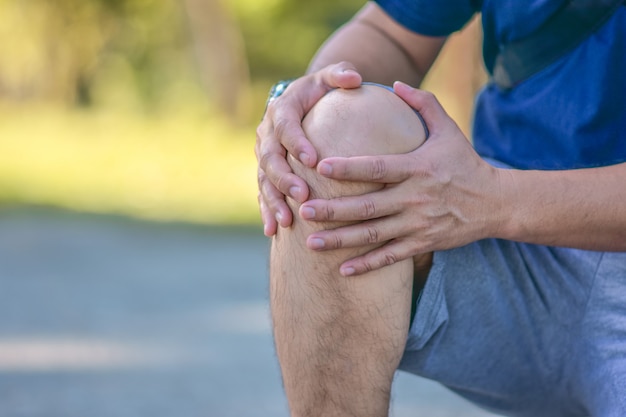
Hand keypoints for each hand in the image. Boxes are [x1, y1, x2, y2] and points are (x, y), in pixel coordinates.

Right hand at [256, 62, 362, 235]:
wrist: (301, 103)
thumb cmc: (321, 92)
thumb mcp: (330, 78)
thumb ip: (341, 75)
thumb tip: (355, 78)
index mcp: (282, 110)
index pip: (286, 127)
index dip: (296, 143)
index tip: (312, 160)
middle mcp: (267, 133)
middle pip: (270, 158)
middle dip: (284, 179)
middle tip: (301, 195)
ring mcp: (263, 155)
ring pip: (263, 180)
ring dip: (273, 201)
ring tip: (287, 221)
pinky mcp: (265, 172)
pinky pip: (262, 193)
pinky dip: (267, 211)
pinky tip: (273, 231)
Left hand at [299, 81, 504, 275]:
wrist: (495, 203)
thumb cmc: (464, 163)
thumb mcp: (449, 129)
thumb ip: (423, 104)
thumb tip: (394, 83)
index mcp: (417, 167)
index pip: (377, 168)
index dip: (348, 168)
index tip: (320, 166)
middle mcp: (415, 198)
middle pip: (368, 206)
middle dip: (333, 210)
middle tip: (304, 210)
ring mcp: (418, 224)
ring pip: (374, 235)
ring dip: (341, 240)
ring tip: (310, 243)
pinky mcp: (423, 243)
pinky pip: (391, 256)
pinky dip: (367, 265)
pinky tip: (343, 269)